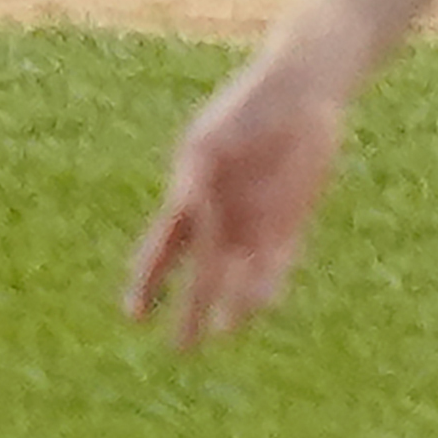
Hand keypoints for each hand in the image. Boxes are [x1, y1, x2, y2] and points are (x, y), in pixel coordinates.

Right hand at [126, 48, 354, 351]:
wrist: (302, 88)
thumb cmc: (248, 107)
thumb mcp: (212, 140)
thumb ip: (198, 176)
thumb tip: (183, 205)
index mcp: (190, 196)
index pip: (162, 249)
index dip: (147, 282)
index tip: (134, 314)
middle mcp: (222, 218)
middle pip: (202, 272)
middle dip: (191, 309)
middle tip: (181, 349)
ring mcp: (256, 221)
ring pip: (240, 272)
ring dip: (235, 299)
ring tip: (228, 329)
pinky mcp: (291, 219)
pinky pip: (279, 258)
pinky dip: (270, 279)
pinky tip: (265, 303)